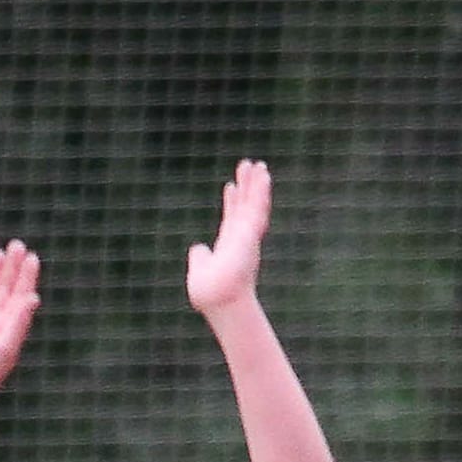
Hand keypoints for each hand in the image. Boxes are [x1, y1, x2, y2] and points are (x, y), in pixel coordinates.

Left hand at [187, 159, 271, 317]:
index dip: (231, 202)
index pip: (231, 219)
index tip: (230, 186)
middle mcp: (240, 238)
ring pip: (254, 203)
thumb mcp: (200, 270)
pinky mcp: (251, 231)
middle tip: (249, 167)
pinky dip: (260, 191)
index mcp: (228, 246)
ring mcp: (247, 234)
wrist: (217, 296)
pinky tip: (263, 176)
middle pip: (245, 207)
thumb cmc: (208, 291)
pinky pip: (258, 207)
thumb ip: (200, 258)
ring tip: (258, 165)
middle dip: (247, 187)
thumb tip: (197, 250)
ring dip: (257, 184)